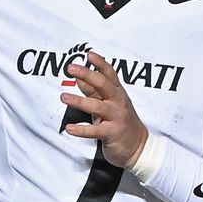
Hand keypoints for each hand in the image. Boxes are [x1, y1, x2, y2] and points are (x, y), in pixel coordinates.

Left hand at [60, 51, 149, 167]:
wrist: (138, 147)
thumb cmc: (120, 122)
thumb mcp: (108, 104)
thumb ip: (94, 92)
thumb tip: (80, 78)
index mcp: (117, 93)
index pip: (110, 74)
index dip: (100, 64)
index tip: (89, 55)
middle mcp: (118, 102)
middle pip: (103, 85)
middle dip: (87, 75)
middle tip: (71, 68)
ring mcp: (116, 117)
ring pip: (97, 106)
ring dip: (79, 101)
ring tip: (64, 97)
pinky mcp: (112, 133)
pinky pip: (95, 131)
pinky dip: (81, 129)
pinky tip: (70, 128)